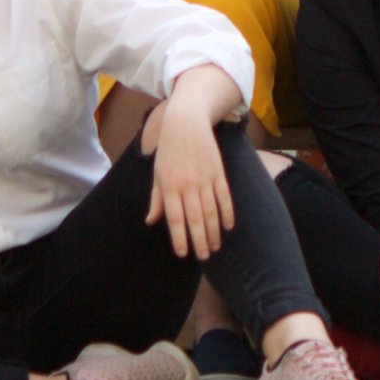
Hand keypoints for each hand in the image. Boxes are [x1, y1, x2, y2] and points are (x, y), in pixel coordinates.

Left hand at [139, 99, 233, 259]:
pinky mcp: (218, 172)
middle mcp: (187, 185)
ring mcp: (204, 179)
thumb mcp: (157, 174)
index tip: (183, 254)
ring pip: (211, 211)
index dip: (180, 238)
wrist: (186, 123)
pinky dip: (227, 212)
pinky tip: (228, 226)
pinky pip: (224, 197)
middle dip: (200, 240)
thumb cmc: (168, 151)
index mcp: (169, 187)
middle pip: (195, 219)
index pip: (174, 219)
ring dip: (214, 231)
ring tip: (215, 246)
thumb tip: (151, 221)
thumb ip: (156, 199)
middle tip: (204, 257)